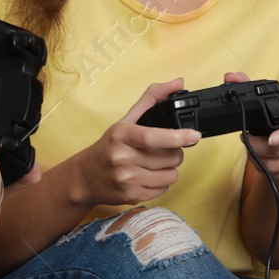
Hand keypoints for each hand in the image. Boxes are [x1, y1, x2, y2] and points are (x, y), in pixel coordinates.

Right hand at [72, 79, 194, 205]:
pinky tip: (148, 176)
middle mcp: (122, 157)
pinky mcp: (131, 196)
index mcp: (121, 135)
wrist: (84, 177)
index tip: (194, 135)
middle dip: (174, 153)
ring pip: (171, 175)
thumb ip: (153, 98)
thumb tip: (179, 82)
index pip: (152, 137)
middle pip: (170, 157)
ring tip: (155, 163)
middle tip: (162, 150)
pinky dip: (161, 183)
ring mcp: (126, 179)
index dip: (177, 136)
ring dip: (169, 169)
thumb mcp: (126, 120)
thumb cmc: (109, 146)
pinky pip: (164, 190)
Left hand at [224, 71, 278, 181]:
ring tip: (252, 151)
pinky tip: (262, 160)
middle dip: (259, 149)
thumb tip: (230, 76)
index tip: (270, 140)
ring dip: (260, 160)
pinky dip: (266, 169)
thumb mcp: (264, 100)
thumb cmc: (277, 116)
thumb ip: (246, 85)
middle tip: (248, 142)